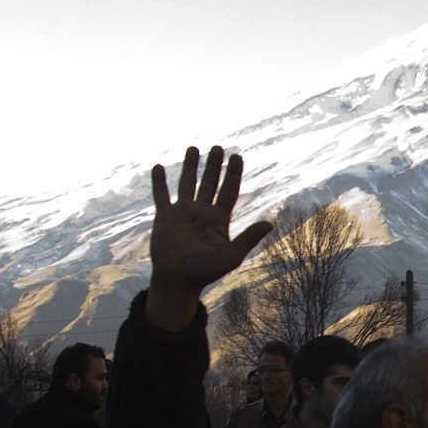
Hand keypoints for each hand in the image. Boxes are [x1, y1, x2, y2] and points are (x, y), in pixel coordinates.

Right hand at [147, 145, 275, 328]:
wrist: (178, 280)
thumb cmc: (206, 271)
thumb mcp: (231, 255)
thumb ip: (248, 238)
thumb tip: (269, 224)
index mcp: (219, 219)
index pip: (229, 190)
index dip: (234, 174)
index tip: (237, 156)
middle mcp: (202, 212)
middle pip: (210, 183)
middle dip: (214, 165)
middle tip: (218, 147)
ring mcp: (182, 213)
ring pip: (187, 184)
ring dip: (190, 167)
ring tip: (193, 149)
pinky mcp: (164, 217)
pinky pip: (161, 196)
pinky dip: (159, 182)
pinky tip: (158, 167)